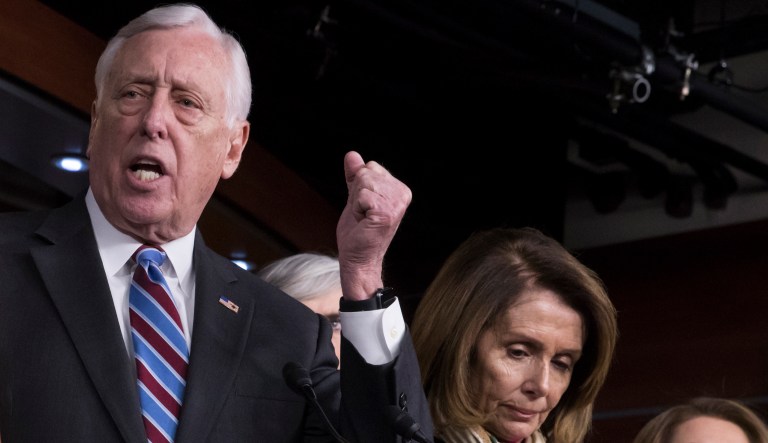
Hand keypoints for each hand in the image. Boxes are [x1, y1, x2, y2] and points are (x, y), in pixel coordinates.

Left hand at [336, 151, 411, 300]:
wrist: (357, 258)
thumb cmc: (358, 231)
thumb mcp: (355, 197)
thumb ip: (355, 176)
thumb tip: (352, 154)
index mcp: (399, 189)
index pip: (371, 166)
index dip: (360, 186)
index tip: (365, 206)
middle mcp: (402, 194)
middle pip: (367, 171)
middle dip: (356, 193)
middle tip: (362, 214)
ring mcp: (396, 204)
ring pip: (363, 182)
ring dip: (356, 202)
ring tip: (363, 218)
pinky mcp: (386, 212)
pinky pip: (361, 195)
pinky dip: (356, 208)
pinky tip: (364, 222)